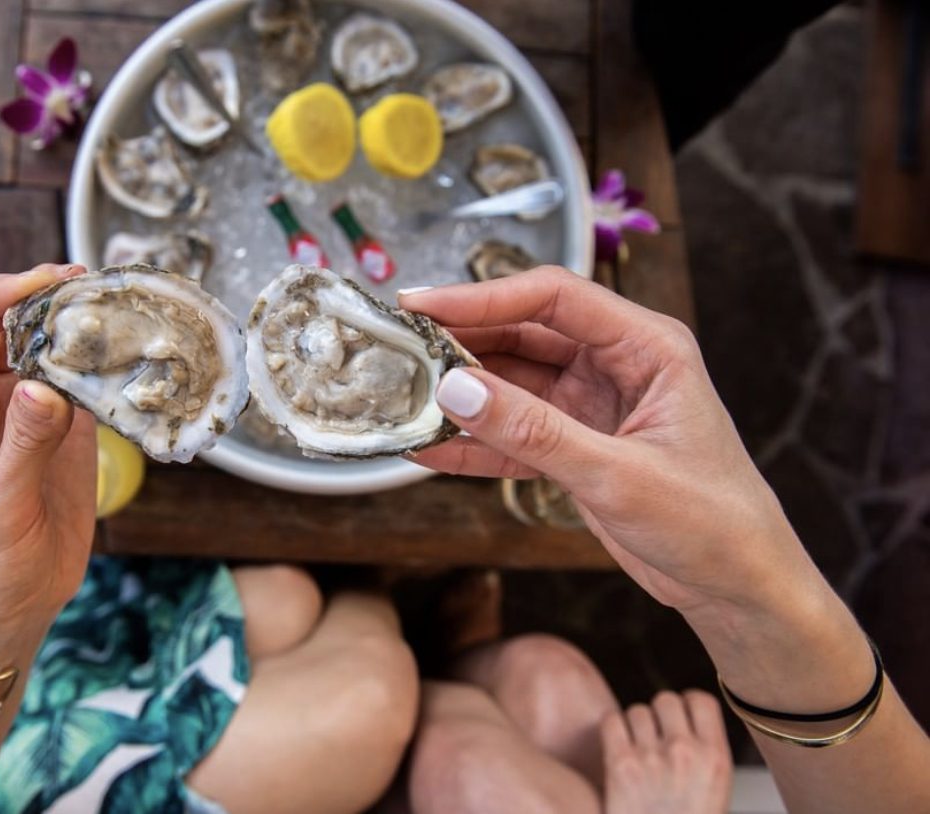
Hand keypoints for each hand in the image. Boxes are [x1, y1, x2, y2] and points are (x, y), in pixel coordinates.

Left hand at [0, 265, 96, 648]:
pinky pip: (78, 380)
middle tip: (88, 280)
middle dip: (40, 297)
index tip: (42, 281)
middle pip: (2, 326)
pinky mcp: (59, 426)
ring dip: (75, 323)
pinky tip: (128, 344)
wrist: (14, 608)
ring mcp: (19, 409)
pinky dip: (101, 361)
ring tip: (115, 301)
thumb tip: (44, 388)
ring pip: (42, 346)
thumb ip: (22, 447)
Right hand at [401, 266, 812, 617]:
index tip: (422, 304)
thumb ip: (534, 431)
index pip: (552, 298)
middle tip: (398, 348)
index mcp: (646, 347)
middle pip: (523, 334)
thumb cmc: (712, 522)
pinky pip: (512, 435)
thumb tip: (457, 390)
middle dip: (461, 341)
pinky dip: (473, 443)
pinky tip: (428, 450)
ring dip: (461, 394)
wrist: (739, 589)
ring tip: (403, 397)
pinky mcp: (575, 448)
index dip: (483, 296)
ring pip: (510, 384)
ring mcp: (592, 407)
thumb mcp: (617, 473)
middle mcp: (616, 365)